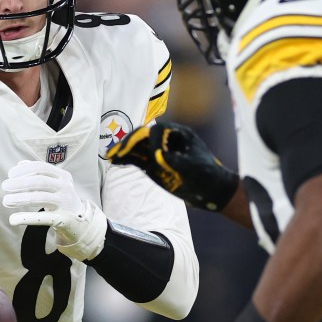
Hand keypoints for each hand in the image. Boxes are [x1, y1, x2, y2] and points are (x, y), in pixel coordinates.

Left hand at [2, 160, 106, 261]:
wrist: (80, 221)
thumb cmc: (61, 199)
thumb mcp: (53, 183)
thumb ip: (38, 174)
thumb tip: (20, 164)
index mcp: (63, 175)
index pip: (41, 167)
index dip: (24, 169)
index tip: (10, 174)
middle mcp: (66, 187)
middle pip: (40, 181)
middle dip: (19, 183)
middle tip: (4, 186)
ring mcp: (65, 203)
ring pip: (40, 198)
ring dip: (19, 199)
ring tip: (5, 200)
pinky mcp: (63, 219)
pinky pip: (42, 218)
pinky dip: (26, 218)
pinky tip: (13, 219)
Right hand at [106, 121, 238, 210]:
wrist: (210, 189)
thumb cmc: (208, 174)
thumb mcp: (196, 168)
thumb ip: (178, 161)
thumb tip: (158, 156)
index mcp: (178, 133)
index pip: (159, 131)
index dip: (154, 142)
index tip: (156, 158)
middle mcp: (165, 140)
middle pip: (143, 135)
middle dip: (130, 141)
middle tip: (120, 150)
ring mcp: (157, 152)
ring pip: (136, 146)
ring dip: (123, 149)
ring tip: (111, 156)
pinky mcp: (151, 164)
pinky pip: (136, 159)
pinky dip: (125, 159)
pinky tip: (115, 162)